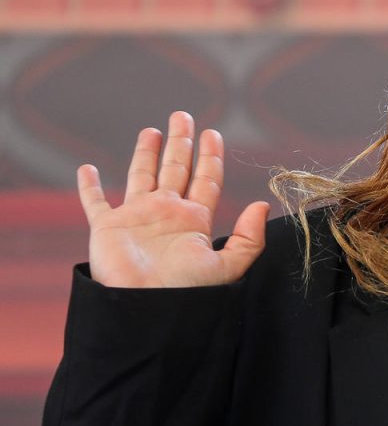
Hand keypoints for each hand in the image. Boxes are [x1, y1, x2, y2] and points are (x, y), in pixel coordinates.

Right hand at [77, 111, 268, 288]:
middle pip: (176, 168)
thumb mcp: (228, 266)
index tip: (212, 133)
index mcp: (194, 220)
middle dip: (180, 142)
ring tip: (151, 130)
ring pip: (141, 176)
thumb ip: (248, 238)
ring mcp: (136, 218)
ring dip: (145, 153)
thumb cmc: (187, 292)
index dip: (210, 155)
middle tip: (183, 116)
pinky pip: (95, 202)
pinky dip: (88, 187)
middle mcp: (166, 213)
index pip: (205, 179)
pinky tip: (87, 169)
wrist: (146, 309)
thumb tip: (262, 205)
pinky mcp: (107, 227)